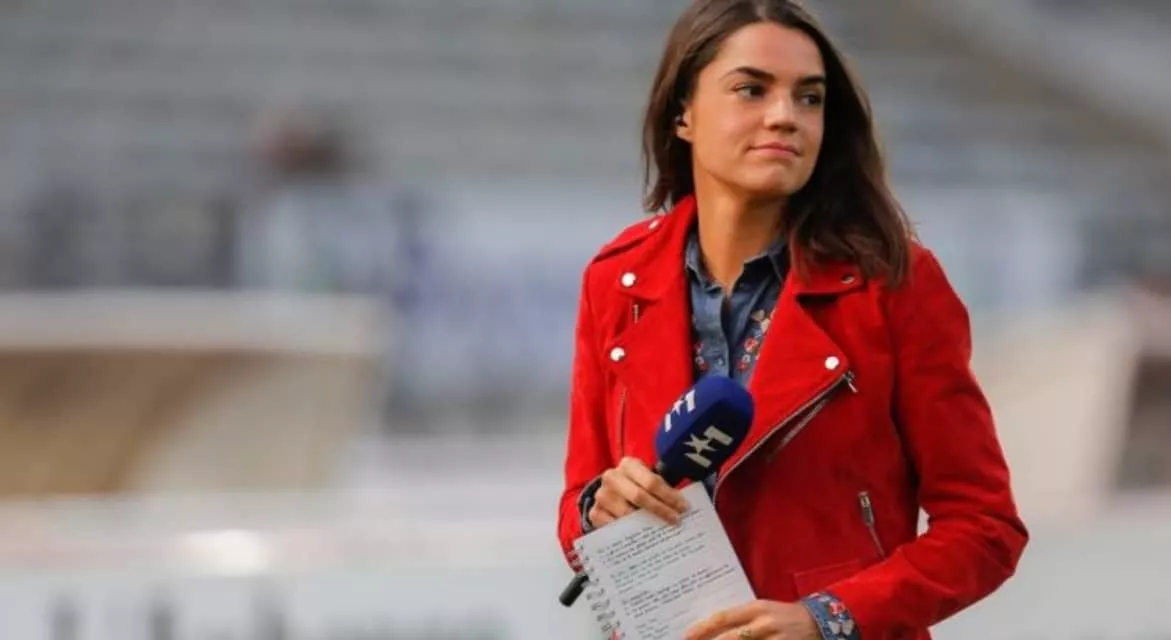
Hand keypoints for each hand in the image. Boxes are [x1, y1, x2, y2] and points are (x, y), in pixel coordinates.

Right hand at [587, 457, 688, 527]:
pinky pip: (613, 526)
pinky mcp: (595, 512)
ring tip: (661, 531)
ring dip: (645, 524)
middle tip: (676, 521)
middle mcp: (612, 477)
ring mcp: (601, 495)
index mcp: (629, 465)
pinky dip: (628, 533)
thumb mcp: (648, 479)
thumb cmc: (636, 485)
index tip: (683, 508)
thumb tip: (683, 506)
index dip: (669, 496)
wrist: (611, 492)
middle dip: (660, 510)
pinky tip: (641, 537)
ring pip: (626, 513)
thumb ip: (662, 488)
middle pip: (639, 496)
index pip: (652, 481)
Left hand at [684, 600, 819, 639]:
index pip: (723, 618)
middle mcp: (764, 624)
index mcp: (756, 608)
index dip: (703, 628)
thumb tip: (711, 629)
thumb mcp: (762, 610)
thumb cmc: (782, 616)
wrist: (818, 622)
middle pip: (731, 638)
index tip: (686, 636)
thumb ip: (740, 618)